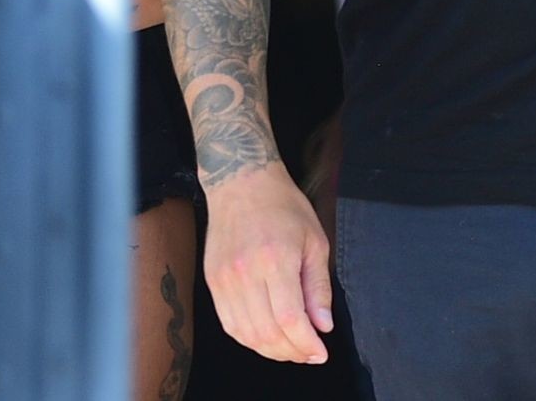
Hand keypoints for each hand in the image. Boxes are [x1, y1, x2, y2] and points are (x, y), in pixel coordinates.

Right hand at [201, 162, 334, 363]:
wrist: (241, 182)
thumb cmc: (283, 206)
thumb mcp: (314, 240)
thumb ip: (318, 287)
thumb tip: (322, 326)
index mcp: (276, 259)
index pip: (289, 320)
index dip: (306, 345)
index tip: (320, 353)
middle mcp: (246, 272)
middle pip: (267, 333)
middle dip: (292, 352)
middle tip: (308, 352)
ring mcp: (225, 279)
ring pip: (246, 335)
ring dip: (271, 350)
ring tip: (290, 347)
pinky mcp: (212, 281)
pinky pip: (230, 324)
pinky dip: (249, 339)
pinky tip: (266, 336)